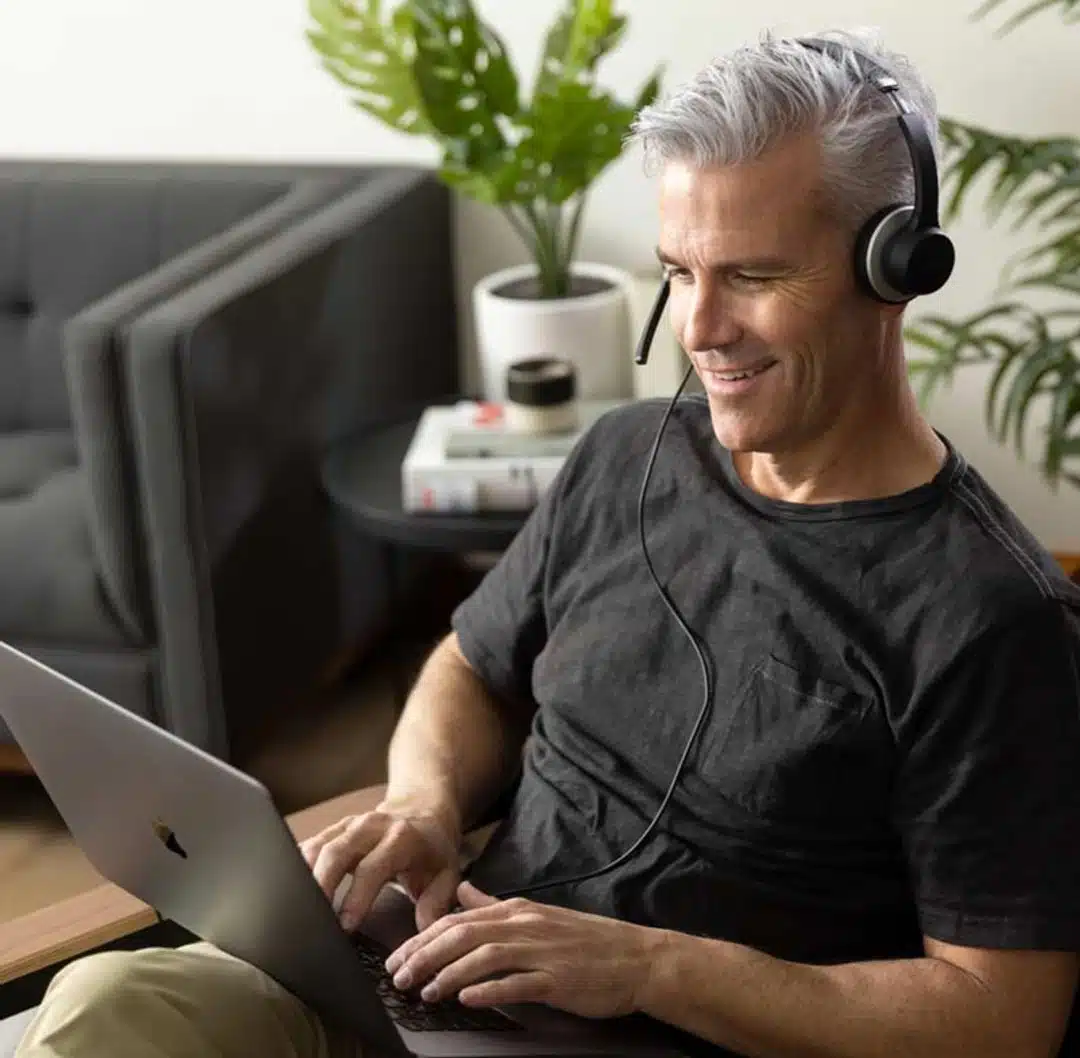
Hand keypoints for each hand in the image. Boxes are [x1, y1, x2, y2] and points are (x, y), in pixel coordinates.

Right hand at [300, 802, 460, 931]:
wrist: (423, 811)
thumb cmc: (432, 848)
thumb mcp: (446, 874)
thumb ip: (436, 904)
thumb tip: (423, 934)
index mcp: (401, 838)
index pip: (373, 867)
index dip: (357, 896)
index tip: (345, 925)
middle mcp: (372, 827)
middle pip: (336, 851)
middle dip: (320, 885)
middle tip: (310, 919)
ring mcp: (349, 825)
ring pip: (317, 845)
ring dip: (302, 876)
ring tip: (293, 908)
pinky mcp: (334, 829)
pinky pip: (310, 844)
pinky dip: (297, 866)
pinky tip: (287, 889)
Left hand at [383, 882, 665, 1018]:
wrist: (636, 958)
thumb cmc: (586, 941)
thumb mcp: (537, 914)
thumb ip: (495, 904)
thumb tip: (463, 891)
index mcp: (518, 911)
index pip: (458, 919)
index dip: (423, 938)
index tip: (398, 957)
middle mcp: (525, 926)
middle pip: (464, 934)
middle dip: (425, 955)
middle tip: (398, 976)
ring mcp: (542, 952)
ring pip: (485, 956)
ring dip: (449, 974)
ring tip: (425, 991)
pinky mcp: (558, 980)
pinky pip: (518, 983)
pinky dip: (490, 989)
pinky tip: (468, 999)